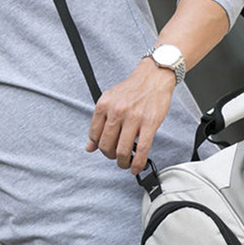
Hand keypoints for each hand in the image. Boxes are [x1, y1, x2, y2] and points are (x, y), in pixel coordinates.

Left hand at [86, 58, 175, 173]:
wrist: (153, 76)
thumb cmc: (133, 88)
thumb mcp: (109, 100)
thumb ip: (99, 122)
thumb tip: (90, 146)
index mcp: (104, 105)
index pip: (94, 135)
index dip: (98, 146)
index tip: (104, 149)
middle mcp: (117, 111)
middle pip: (106, 146)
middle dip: (110, 156)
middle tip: (115, 157)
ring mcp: (133, 118)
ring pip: (122, 151)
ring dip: (122, 163)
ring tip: (125, 163)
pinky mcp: (149, 123)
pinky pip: (142, 149)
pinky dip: (138, 163)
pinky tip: (136, 167)